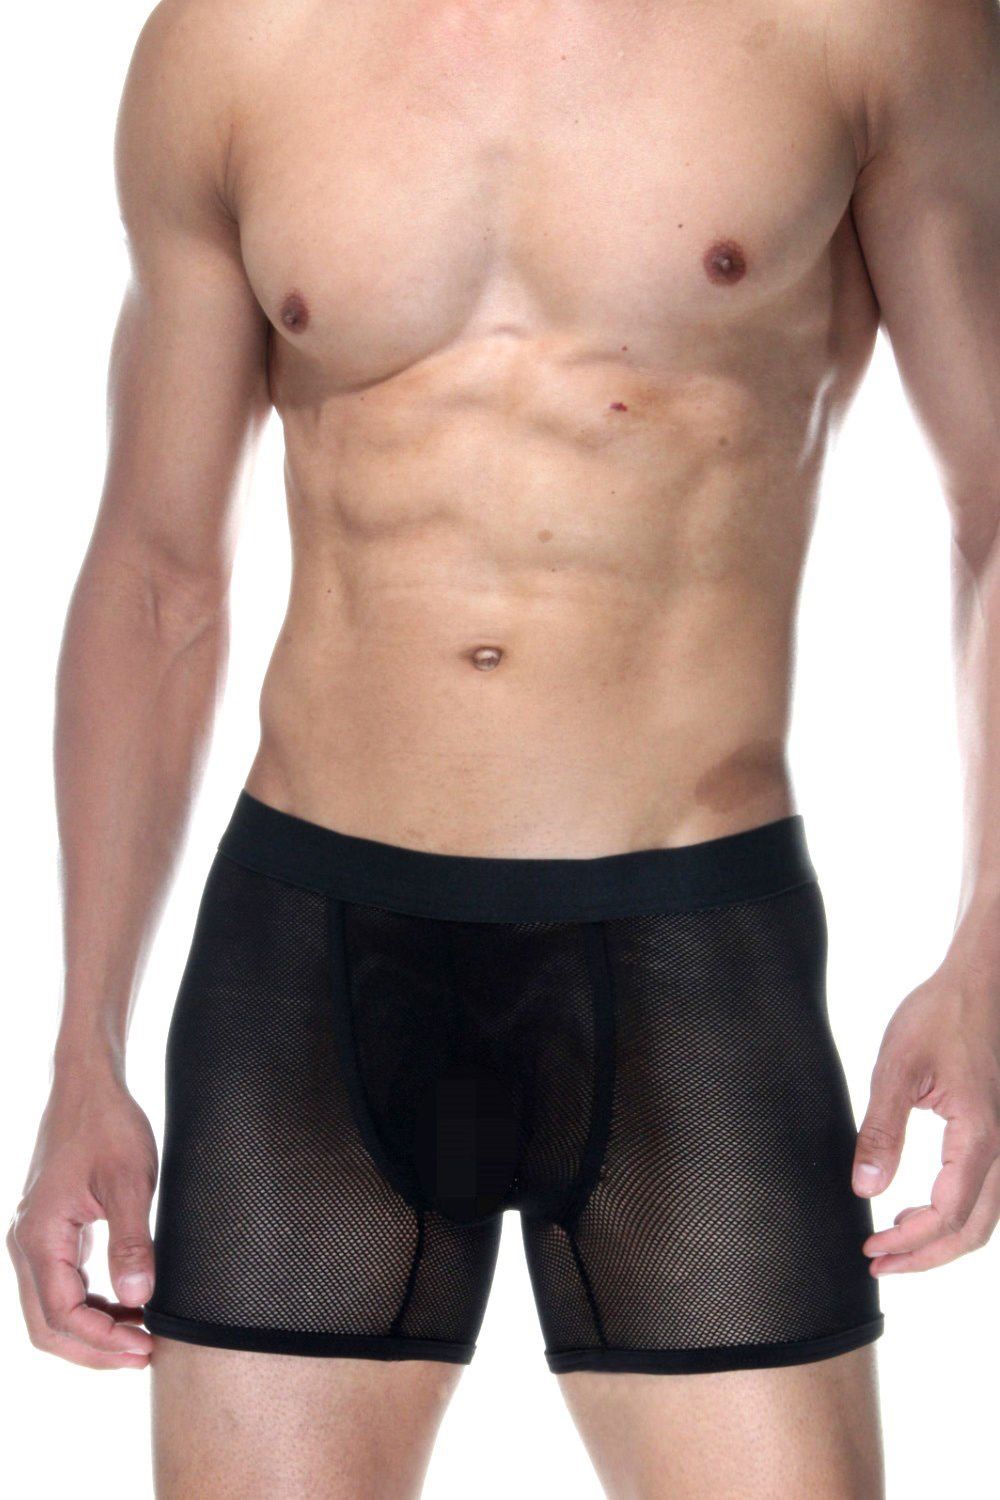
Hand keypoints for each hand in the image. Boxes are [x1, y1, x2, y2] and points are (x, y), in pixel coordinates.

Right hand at [8, 1072, 157, 1367]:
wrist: (88, 1085)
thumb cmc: (108, 1125)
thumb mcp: (130, 1181)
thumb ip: (132, 1242)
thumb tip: (138, 1300)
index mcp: (39, 1235)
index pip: (62, 1314)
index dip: (103, 1340)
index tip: (145, 1346)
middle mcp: (26, 1243)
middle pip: (48, 1324)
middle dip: (94, 1348)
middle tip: (143, 1355)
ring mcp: (34, 1239)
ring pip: (51, 1309)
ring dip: (92, 1330)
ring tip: (140, 1336)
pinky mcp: (49, 1231)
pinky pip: (60, 1285)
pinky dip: (90, 1305)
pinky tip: (126, 1305)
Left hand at [853, 959, 999, 1273]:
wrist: (978, 985)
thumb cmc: (939, 1017)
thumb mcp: (896, 1068)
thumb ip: (881, 1131)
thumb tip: (865, 1188)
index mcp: (977, 1137)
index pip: (947, 1216)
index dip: (909, 1243)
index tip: (871, 1249)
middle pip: (973, 1231)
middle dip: (925, 1256)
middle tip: (878, 1262)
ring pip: (985, 1218)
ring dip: (942, 1240)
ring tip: (894, 1244)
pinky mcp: (996, 1133)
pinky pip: (986, 1194)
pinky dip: (957, 1216)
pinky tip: (920, 1210)